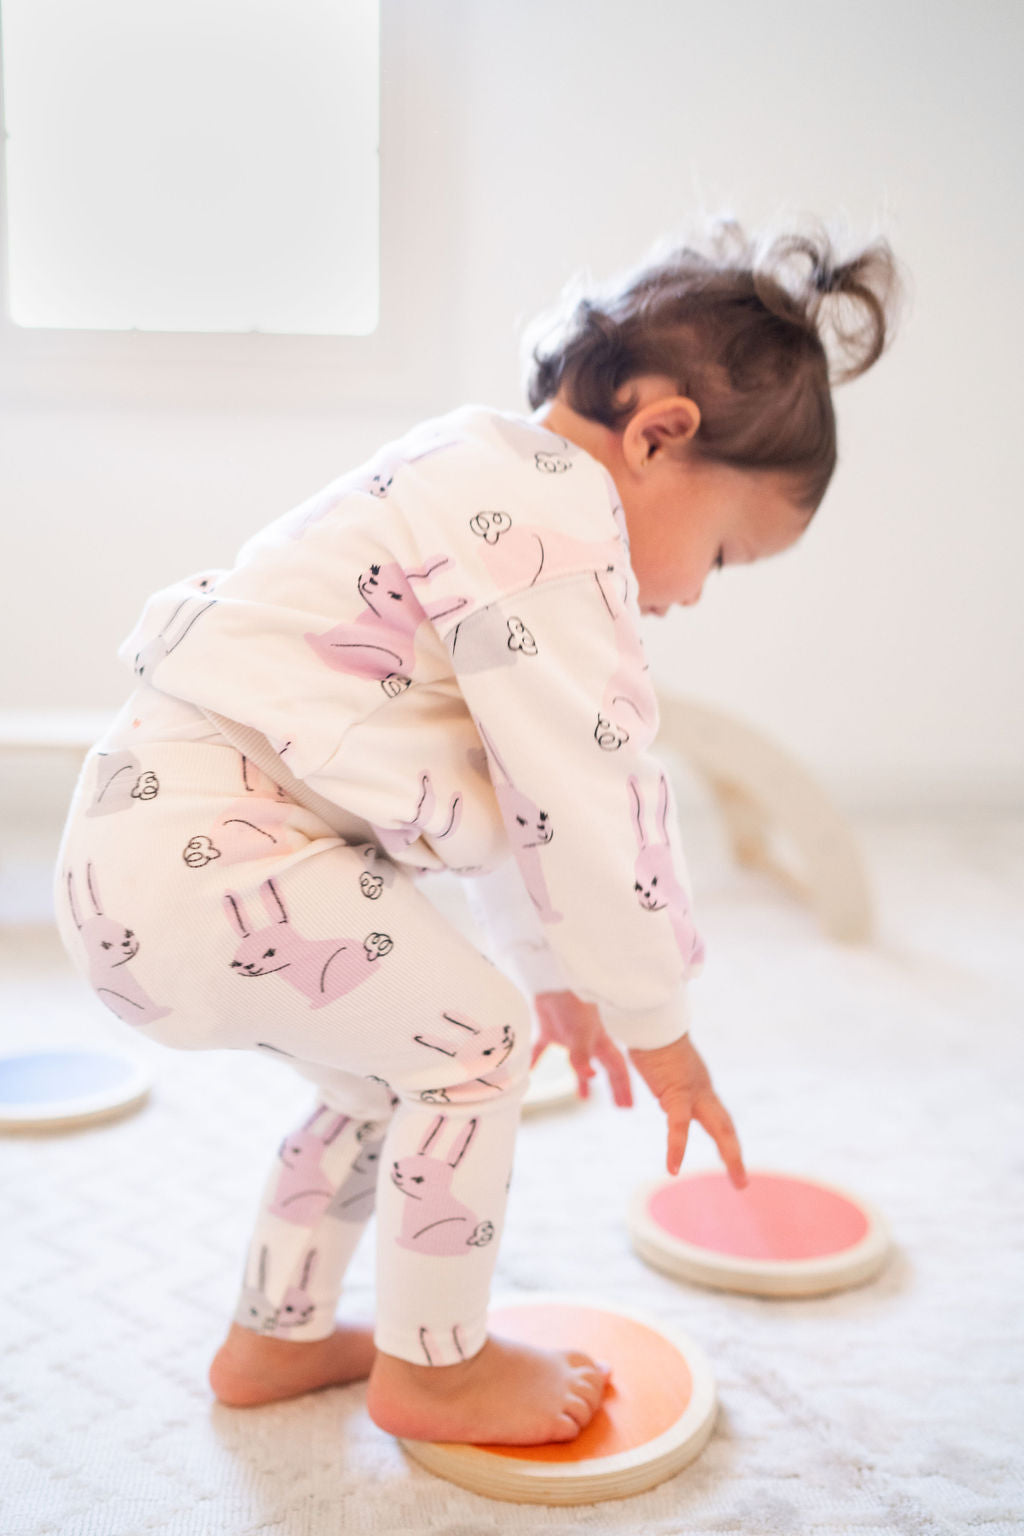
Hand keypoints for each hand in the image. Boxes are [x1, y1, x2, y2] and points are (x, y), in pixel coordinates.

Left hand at [532, 991, 632, 1107]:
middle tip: (620, 1105)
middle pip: (605, 1067)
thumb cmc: (571, 1002)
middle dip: (613, 1086)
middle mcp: (589, 1040)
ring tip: (583, 1097)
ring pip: (579, 1061)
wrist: (551, 977)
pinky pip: (544, 1049)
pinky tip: (530, 1072)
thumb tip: (591, 1077)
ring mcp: (569, 1034)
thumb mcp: (580, 1032)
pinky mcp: (550, 1028)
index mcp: (600, 1041)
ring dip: (582, 1079)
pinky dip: (537, 1061)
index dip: (623, 1087)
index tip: (627, 1106)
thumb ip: (582, 1056)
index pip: (617, 1068)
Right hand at [628, 1035, 747, 1186]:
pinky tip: (672, 1168)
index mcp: (698, 1084)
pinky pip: (678, 1124)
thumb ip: (664, 1078)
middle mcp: (702, 1089)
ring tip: (740, 1181)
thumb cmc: (651, 1033)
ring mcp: (693, 1091)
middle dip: (734, 1154)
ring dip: (732, 1155)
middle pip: (725, 1126)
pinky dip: (676, 1147)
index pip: (716, 1116)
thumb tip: (659, 1093)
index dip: (724, 1138)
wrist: (651, 1019)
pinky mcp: (676, 1092)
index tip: (728, 1159)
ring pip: (720, 1127)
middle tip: (742, 1183)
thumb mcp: (660, 1063)